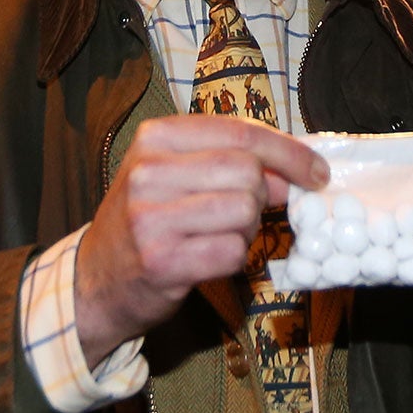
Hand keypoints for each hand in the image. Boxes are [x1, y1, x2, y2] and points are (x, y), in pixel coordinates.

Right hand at [74, 115, 328, 364]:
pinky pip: (232, 252)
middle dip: (263, 194)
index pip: (241, 133)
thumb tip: (295, 171)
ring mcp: (151, 218)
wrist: (96, 279)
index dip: (289, 152)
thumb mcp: (175, 173)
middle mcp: (148, 172)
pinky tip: (209, 258)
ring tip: (220, 234)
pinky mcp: (161, 262)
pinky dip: (234, 258)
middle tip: (247, 211)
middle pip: (248, 172)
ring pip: (244, 211)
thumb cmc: (146, 219)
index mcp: (155, 137)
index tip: (317, 170)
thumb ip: (229, 161)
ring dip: (248, 229)